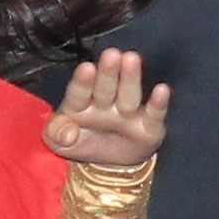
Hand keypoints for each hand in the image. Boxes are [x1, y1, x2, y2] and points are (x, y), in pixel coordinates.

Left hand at [43, 47, 166, 172]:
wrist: (108, 164)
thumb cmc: (81, 142)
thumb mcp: (60, 143)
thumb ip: (56, 135)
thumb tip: (68, 135)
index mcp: (80, 104)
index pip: (79, 92)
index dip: (83, 81)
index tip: (86, 68)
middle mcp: (105, 103)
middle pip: (105, 88)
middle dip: (108, 72)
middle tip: (111, 54)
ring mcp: (128, 113)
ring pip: (128, 95)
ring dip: (130, 78)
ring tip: (131, 58)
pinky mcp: (149, 126)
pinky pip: (154, 114)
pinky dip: (159, 103)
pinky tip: (162, 89)